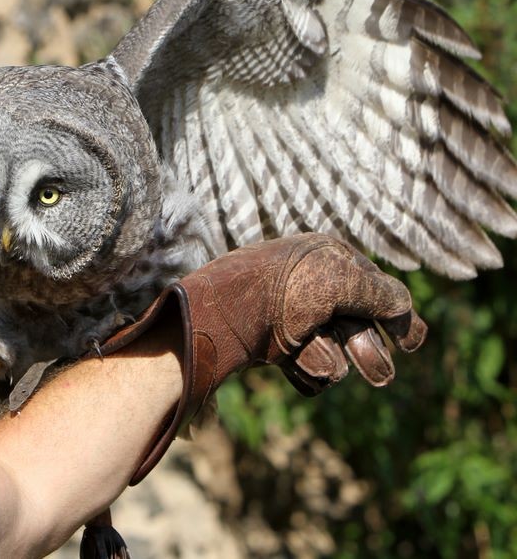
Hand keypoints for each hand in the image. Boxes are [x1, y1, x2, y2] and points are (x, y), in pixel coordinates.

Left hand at [181, 233, 426, 402]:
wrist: (224, 313)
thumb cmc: (286, 289)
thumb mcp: (342, 282)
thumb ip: (383, 295)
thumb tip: (405, 310)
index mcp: (328, 258)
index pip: (375, 288)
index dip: (396, 317)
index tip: (410, 345)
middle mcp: (313, 286)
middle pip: (357, 326)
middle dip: (368, 351)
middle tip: (381, 378)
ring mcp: (294, 318)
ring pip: (336, 352)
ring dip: (333, 361)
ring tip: (319, 361)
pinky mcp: (276, 348)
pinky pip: (309, 369)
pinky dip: (308, 371)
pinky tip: (292, 365)